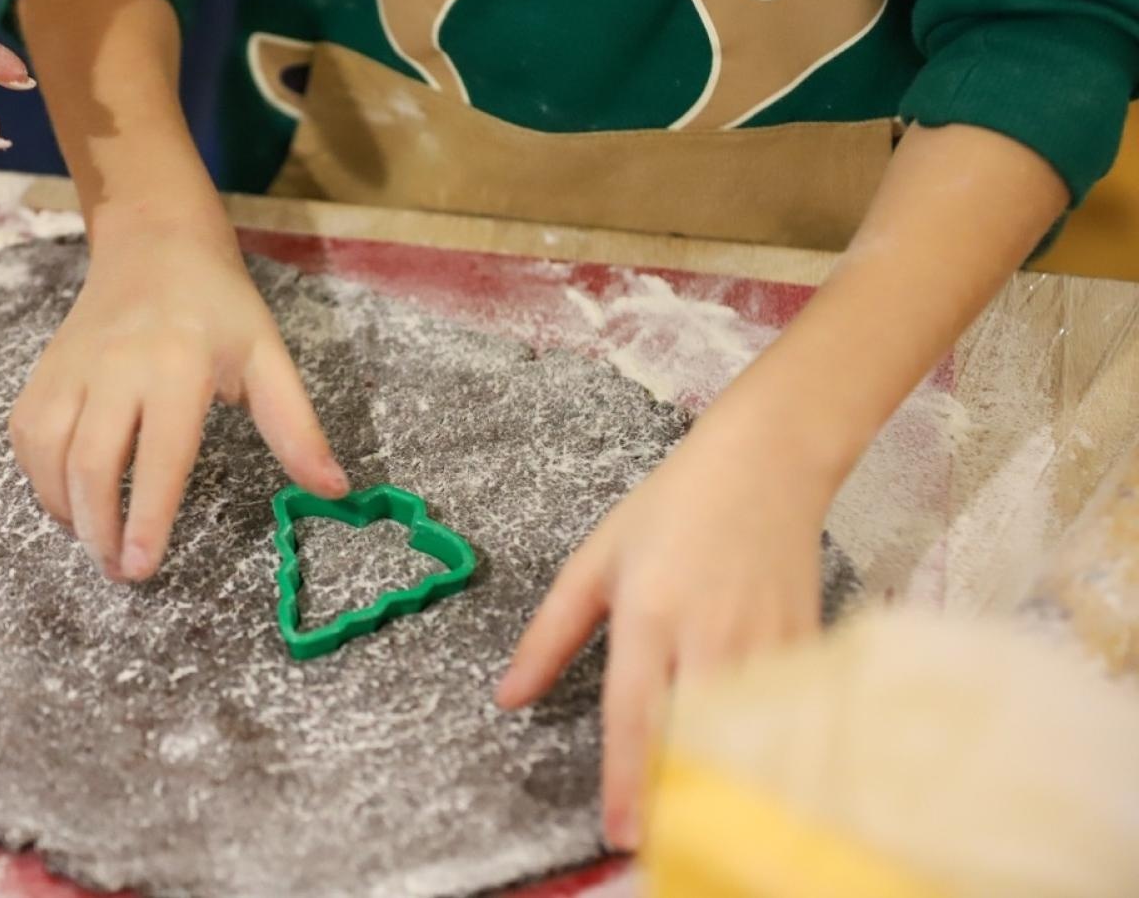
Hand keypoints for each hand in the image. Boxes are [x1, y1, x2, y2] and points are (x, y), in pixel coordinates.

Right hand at [8, 211, 349, 580]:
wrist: (155, 241)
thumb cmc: (218, 305)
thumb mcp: (269, 356)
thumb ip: (297, 427)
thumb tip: (336, 490)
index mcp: (178, 365)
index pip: (160, 455)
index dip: (149, 516)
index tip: (143, 567)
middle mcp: (116, 367)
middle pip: (92, 463)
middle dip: (101, 530)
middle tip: (122, 572)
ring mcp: (71, 368)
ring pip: (49, 453)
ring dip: (67, 510)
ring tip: (96, 544)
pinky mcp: (44, 371)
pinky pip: (26, 435)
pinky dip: (39, 479)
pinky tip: (70, 501)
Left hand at [495, 409, 829, 849]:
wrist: (765, 465)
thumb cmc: (671, 509)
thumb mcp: (594, 562)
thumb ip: (549, 634)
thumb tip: (508, 698)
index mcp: (651, 614)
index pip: (635, 713)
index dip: (629, 779)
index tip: (621, 834)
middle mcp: (710, 635)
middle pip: (695, 737)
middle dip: (678, 797)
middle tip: (658, 847)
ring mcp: (765, 642)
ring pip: (745, 735)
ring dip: (725, 784)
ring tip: (705, 830)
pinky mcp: (805, 643)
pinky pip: (786, 715)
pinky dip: (770, 753)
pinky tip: (757, 785)